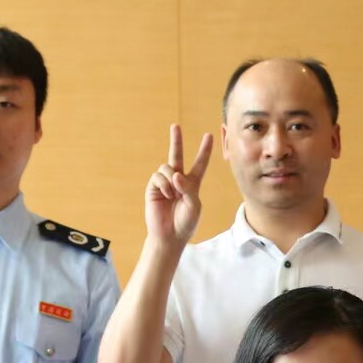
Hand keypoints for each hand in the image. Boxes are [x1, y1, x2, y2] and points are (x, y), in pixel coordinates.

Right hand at [146, 124, 212, 246]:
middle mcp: (178, 180)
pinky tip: (166, 196)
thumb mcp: (194, 206)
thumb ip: (188, 188)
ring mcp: (164, 183)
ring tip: (173, 194)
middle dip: (176, 140)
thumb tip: (175, 174)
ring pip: (167, 167)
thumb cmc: (185, 223)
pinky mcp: (153, 187)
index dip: (204, 151)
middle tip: (175, 126)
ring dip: (171, 179)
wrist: (169, 236)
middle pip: (177, 155)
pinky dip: (164, 185)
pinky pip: (158, 177)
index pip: (200, 164)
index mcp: (192, 184)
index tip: (209, 136)